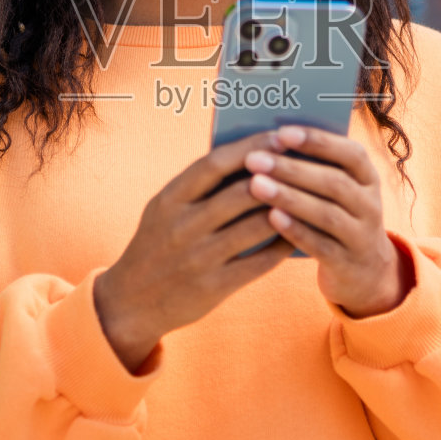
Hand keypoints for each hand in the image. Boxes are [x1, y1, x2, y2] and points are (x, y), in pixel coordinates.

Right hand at [95, 131, 293, 370]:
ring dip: (286, 210)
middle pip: (241, 193)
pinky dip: (282, 245)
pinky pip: (258, 262)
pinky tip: (298, 234)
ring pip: (255, 227)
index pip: (214, 164)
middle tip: (306, 164)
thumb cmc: (158, 244)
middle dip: (278, 177)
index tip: (280, 136)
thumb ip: (198, 186)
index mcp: (169, 200)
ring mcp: (198, 258)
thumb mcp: (164, 210)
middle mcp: (182, 226)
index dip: (250, 148)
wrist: (131, 302)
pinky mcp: (213, 287)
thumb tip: (250, 155)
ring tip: (310, 197)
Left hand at [243, 126, 412, 318]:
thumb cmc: (338, 216)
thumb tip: (269, 141)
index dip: (318, 141)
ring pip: (327, 214)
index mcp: (368, 178)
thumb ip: (315, 168)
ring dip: (290, 198)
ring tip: (256, 185)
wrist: (364, 272)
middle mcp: (370, 205)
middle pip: (334, 183)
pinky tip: (271, 217)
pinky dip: (295, 230)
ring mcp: (362, 237)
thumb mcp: (339, 191)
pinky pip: (321, 246)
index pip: (351, 153)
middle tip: (254, 159)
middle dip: (292, 169)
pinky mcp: (347, 264)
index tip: (281, 132)